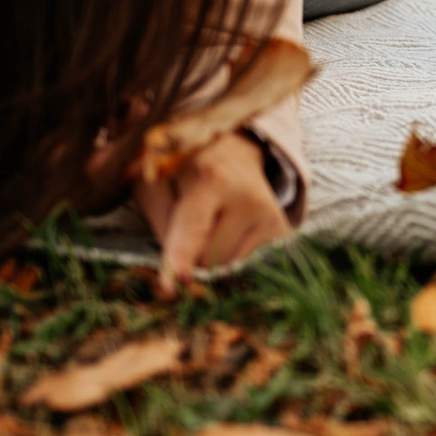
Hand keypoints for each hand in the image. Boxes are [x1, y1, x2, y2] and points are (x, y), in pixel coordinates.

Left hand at [133, 129, 291, 296]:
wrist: (231, 149)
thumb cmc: (182, 169)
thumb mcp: (156, 184)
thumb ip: (161, 227)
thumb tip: (178, 280)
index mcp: (210, 178)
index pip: (193, 228)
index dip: (180, 258)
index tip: (174, 286)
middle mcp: (248, 196)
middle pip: (206, 258)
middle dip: (189, 252)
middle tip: (189, 219)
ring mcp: (269, 213)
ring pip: (224, 265)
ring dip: (210, 253)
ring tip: (212, 218)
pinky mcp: (280, 228)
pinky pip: (243, 262)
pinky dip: (229, 251)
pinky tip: (230, 224)